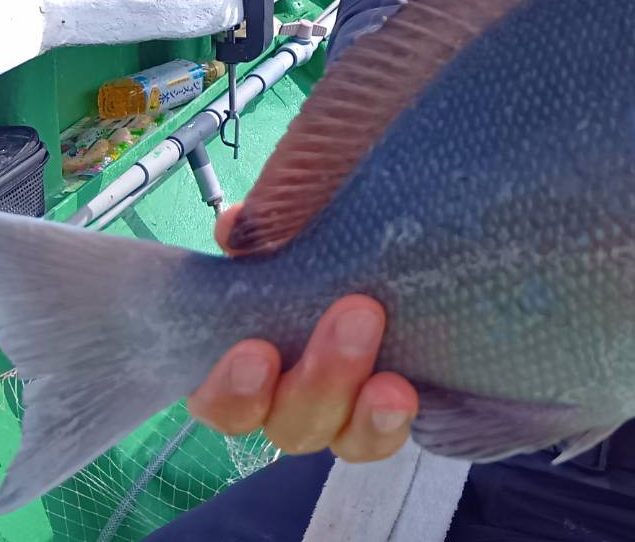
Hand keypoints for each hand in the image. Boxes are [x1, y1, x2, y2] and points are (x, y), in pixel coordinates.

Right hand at [185, 204, 418, 461]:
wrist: (414, 206)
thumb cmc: (342, 207)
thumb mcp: (306, 198)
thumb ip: (265, 220)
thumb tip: (236, 228)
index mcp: (250, 348)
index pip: (219, 396)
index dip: (230, 388)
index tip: (255, 350)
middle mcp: (294, 387)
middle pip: (288, 423)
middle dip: (318, 379)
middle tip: (356, 314)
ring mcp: (349, 399)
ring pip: (341, 437)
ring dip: (361, 413)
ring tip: (391, 383)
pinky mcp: (400, 399)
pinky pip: (390, 432)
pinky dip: (392, 420)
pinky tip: (405, 392)